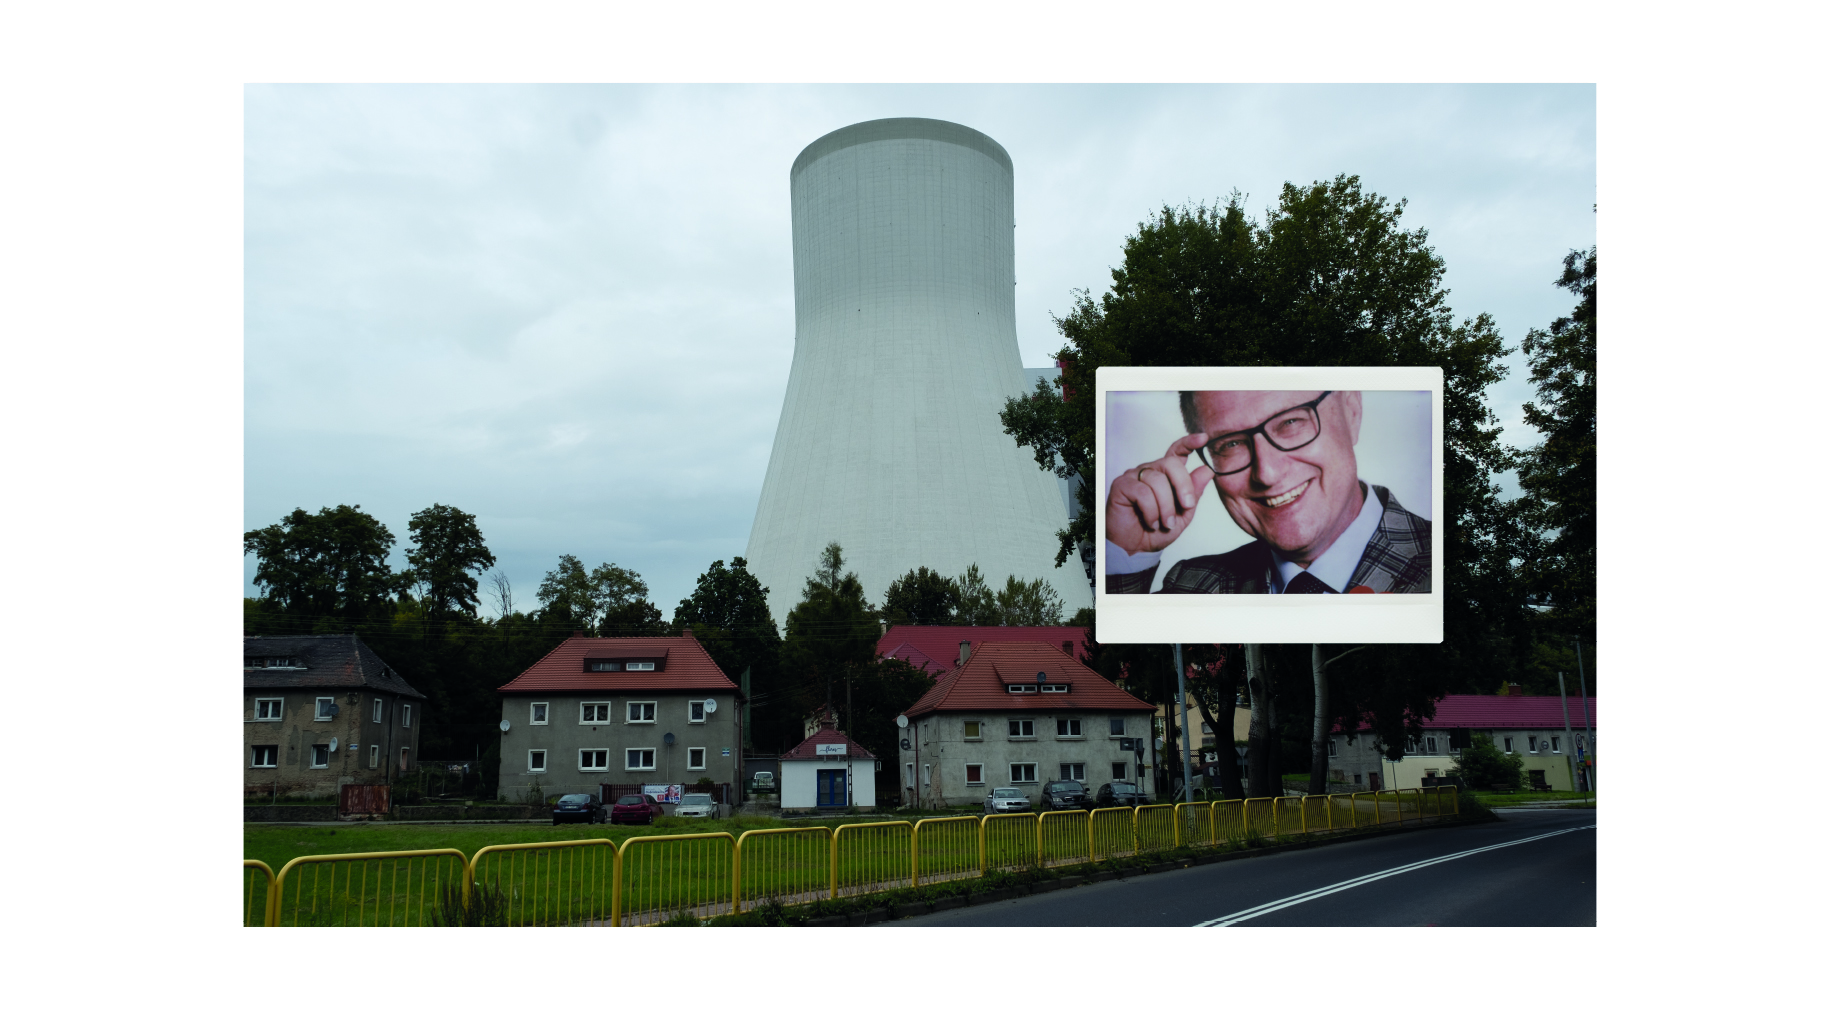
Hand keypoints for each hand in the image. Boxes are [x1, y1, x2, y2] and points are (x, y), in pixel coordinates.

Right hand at [1105, 432, 1215, 554]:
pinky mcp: (1121, 485)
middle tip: (1187, 506)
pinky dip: (1151, 511)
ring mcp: (1134, 476)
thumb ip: (1194, 494)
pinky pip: (1142, 492)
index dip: (1189, 442)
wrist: (1135, 549)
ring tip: (1165, 523)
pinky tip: (1151, 522)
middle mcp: (1150, 471)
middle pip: (1171, 463)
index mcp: (1166, 475)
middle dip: (1183, 485)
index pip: (1177, 451)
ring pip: (1158, 480)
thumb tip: (1207, 470)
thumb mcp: (1183, 514)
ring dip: (1166, 506)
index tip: (1203, 438)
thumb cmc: (1157, 531)